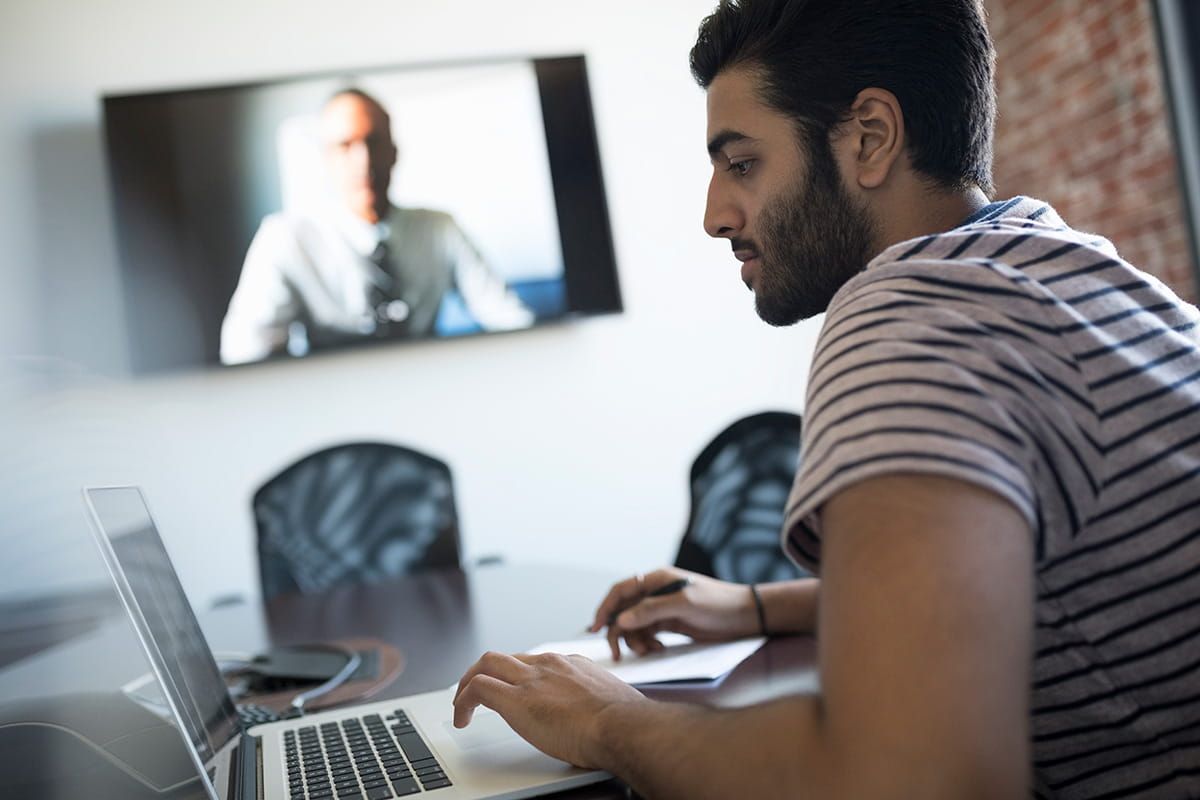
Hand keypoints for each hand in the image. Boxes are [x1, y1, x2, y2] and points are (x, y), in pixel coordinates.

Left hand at [452, 650, 649, 767]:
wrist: (622, 726)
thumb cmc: (624, 723)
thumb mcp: (611, 704)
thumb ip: (600, 705)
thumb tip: (603, 720)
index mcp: (572, 666)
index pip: (536, 662)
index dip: (520, 677)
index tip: (517, 691)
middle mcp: (549, 665)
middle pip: (506, 657)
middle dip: (486, 671)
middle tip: (475, 691)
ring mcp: (531, 679)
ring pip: (486, 663)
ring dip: (468, 683)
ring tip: (462, 703)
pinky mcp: (515, 700)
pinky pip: (478, 688)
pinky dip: (464, 701)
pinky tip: (462, 719)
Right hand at [589, 567, 758, 659]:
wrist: (745, 617)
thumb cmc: (718, 605)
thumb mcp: (685, 605)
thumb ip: (652, 611)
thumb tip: (620, 621)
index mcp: (656, 580)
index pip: (621, 591)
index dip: (605, 608)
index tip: (595, 629)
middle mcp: (655, 592)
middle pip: (624, 611)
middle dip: (619, 632)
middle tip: (618, 654)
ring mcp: (662, 608)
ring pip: (635, 626)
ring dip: (636, 641)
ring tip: (651, 652)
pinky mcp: (670, 623)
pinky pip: (648, 634)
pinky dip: (648, 644)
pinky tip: (658, 650)